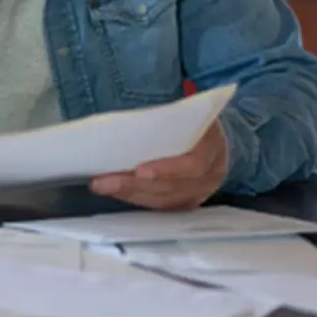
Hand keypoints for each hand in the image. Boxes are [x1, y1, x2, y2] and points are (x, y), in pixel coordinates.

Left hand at [89, 122, 228, 209]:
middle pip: (171, 187)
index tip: (139, 171)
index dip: (167, 169)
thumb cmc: (194, 119)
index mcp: (213, 145)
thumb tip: (130, 110)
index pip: (193, 163)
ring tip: (101, 186)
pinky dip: (136, 198)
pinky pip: (161, 206)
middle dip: (133, 185)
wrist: (216, 137)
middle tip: (102, 182)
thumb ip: (167, 114)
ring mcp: (201, 191)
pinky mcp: (188, 201)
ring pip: (164, 200)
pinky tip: (115, 191)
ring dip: (129, 194)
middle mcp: (211, 173)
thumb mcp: (188, 110)